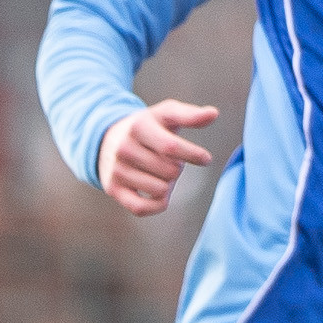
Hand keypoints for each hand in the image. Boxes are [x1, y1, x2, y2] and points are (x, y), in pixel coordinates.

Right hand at [97, 100, 218, 216]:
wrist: (108, 139)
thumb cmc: (148, 127)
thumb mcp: (165, 114)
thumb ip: (190, 115)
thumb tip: (214, 114)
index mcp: (139, 126)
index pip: (172, 147)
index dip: (194, 155)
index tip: (205, 159)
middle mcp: (124, 148)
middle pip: (170, 172)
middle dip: (177, 168)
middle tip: (169, 161)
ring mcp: (117, 170)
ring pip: (159, 190)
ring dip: (167, 185)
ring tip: (160, 173)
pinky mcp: (113, 189)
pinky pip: (142, 208)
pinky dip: (157, 204)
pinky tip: (159, 194)